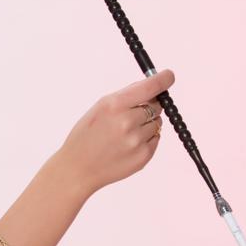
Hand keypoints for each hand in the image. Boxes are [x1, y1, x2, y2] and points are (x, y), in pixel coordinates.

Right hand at [55, 69, 174, 195]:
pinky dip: (146, 139)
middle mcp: (127, 122)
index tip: (169, 76)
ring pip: (157, 123)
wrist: (77, 169)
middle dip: (149, 106)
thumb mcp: (99, 109)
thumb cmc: (85, 137)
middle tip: (133, 115)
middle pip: (156, 105)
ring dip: (146, 125)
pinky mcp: (143, 156)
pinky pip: (156, 139)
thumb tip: (150, 85)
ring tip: (125, 134)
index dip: (163, 79)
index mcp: (114, 105)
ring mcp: (136, 140)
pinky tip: (127, 145)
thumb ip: (125, 97)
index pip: (150, 87)